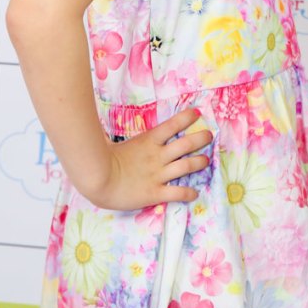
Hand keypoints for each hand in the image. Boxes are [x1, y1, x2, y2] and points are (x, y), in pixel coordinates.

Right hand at [83, 107, 213, 210]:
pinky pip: (177, 192)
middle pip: (186, 144)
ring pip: (186, 166)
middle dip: (200, 139)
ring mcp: (158, 174)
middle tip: (209, 136)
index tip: (197, 113)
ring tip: (206, 161)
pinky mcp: (156, 192)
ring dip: (199, 163)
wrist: (98, 179)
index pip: (172, 125)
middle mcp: (157, 156)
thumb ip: (111, 135)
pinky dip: (188, 193)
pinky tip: (194, 193)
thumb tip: (98, 128)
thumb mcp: (110, 142)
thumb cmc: (100, 159)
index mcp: (147, 141)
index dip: (186, 118)